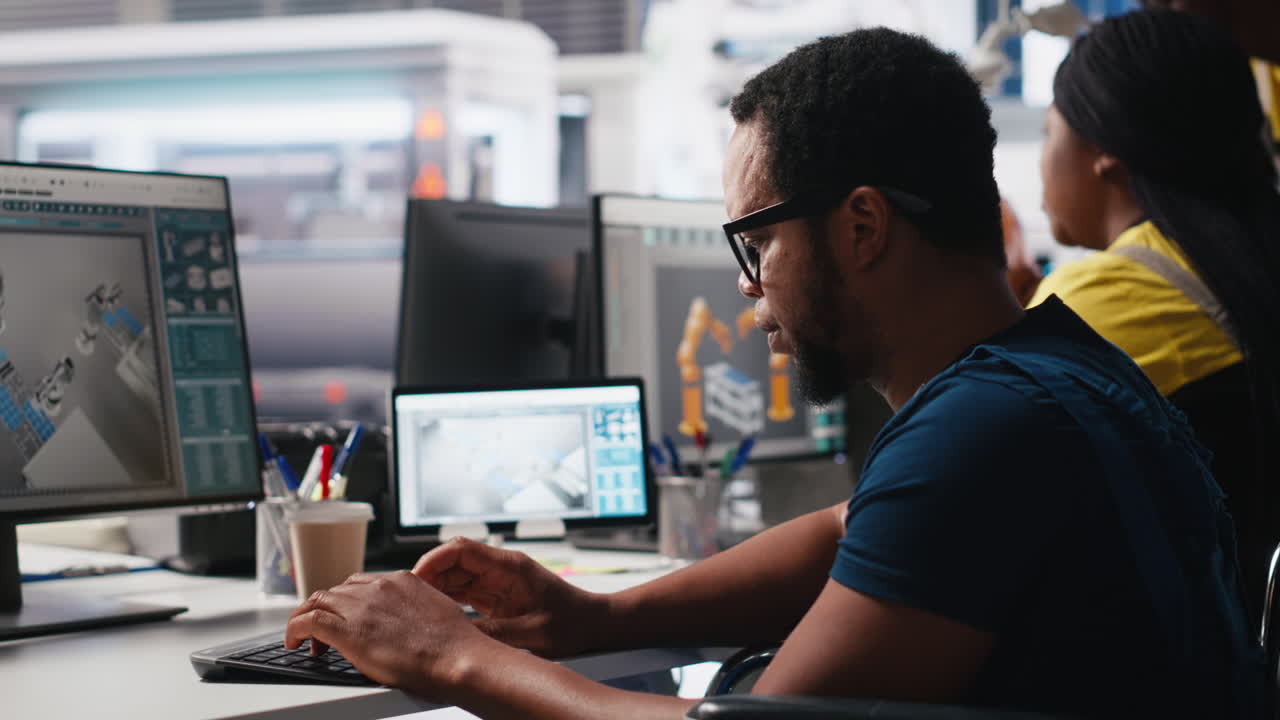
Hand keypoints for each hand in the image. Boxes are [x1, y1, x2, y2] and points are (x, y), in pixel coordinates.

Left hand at [285, 570, 492, 698]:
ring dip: (307, 617)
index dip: (347, 601)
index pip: (361, 583)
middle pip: (337, 589)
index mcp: (402, 580)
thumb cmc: (455, 644)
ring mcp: (362, 607)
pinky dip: (295, 629)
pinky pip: (309, 622)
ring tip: (303, 637)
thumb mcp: (436, 611)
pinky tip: (293, 641)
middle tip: (323, 633)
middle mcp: (379, 587)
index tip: (344, 615)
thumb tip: (408, 623)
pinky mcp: (348, 631)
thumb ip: (415, 609)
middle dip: (327, 609)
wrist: (457, 658)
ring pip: (318, 600)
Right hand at [413, 537, 606, 656]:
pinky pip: (464, 592)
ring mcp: (497, 581)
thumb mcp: (532, 632)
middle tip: (409, 602)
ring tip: (417, 611)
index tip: (415, 579)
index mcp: (509, 566)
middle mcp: (500, 569)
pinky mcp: (496, 596)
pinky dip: (447, 601)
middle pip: (453, 561)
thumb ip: (494, 633)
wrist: (593, 623)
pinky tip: (435, 616)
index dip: (433, 560)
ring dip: (435, 590)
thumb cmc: (572, 622)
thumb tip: (456, 636)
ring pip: (455, 577)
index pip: (462, 549)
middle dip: (428, 577)